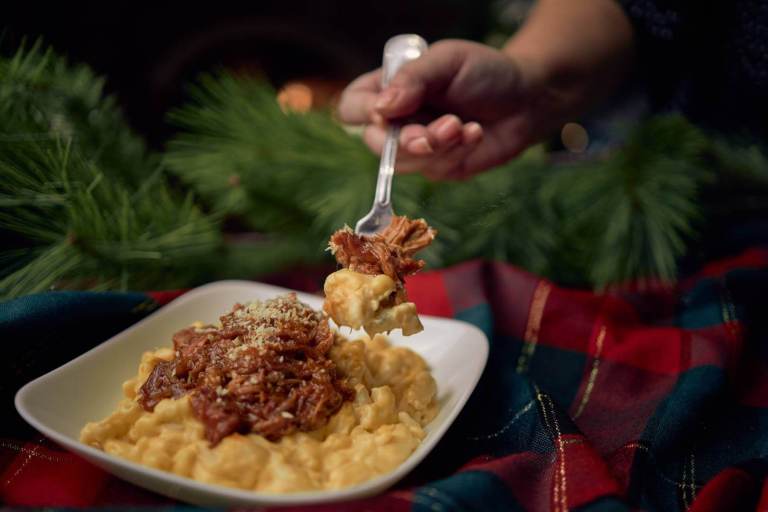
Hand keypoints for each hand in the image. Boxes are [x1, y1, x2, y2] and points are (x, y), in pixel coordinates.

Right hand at [338, 40, 549, 179]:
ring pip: (405, 162)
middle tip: (444, 124)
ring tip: (464, 125)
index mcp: (390, 89)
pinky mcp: (440, 168)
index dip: (363, 111)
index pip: (353, 105)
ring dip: (437, 145)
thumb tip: (381, 107)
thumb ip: (413, 78)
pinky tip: (476, 133)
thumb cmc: (484, 72)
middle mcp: (398, 121)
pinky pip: (435, 169)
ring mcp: (417, 148)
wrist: (526, 99)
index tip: (387, 110)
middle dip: (408, 138)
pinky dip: (457, 151)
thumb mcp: (447, 61)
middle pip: (374, 142)